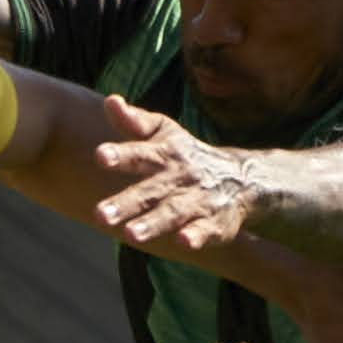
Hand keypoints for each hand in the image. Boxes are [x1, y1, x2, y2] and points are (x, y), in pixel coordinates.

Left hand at [93, 99, 257, 251]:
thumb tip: (110, 100)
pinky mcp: (216, 223)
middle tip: (100, 216)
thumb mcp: (164, 134)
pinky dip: (197, 236)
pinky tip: (184, 242)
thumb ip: (134, 122)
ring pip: (174, 212)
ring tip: (131, 235)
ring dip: (154, 223)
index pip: (141, 153)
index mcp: (166, 153)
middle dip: (127, 203)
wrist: (242, 178)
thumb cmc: (187, 156)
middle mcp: (182, 176)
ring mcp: (200, 200)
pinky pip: (206, 231)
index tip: (100, 156)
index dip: (122, 154)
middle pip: (152, 190)